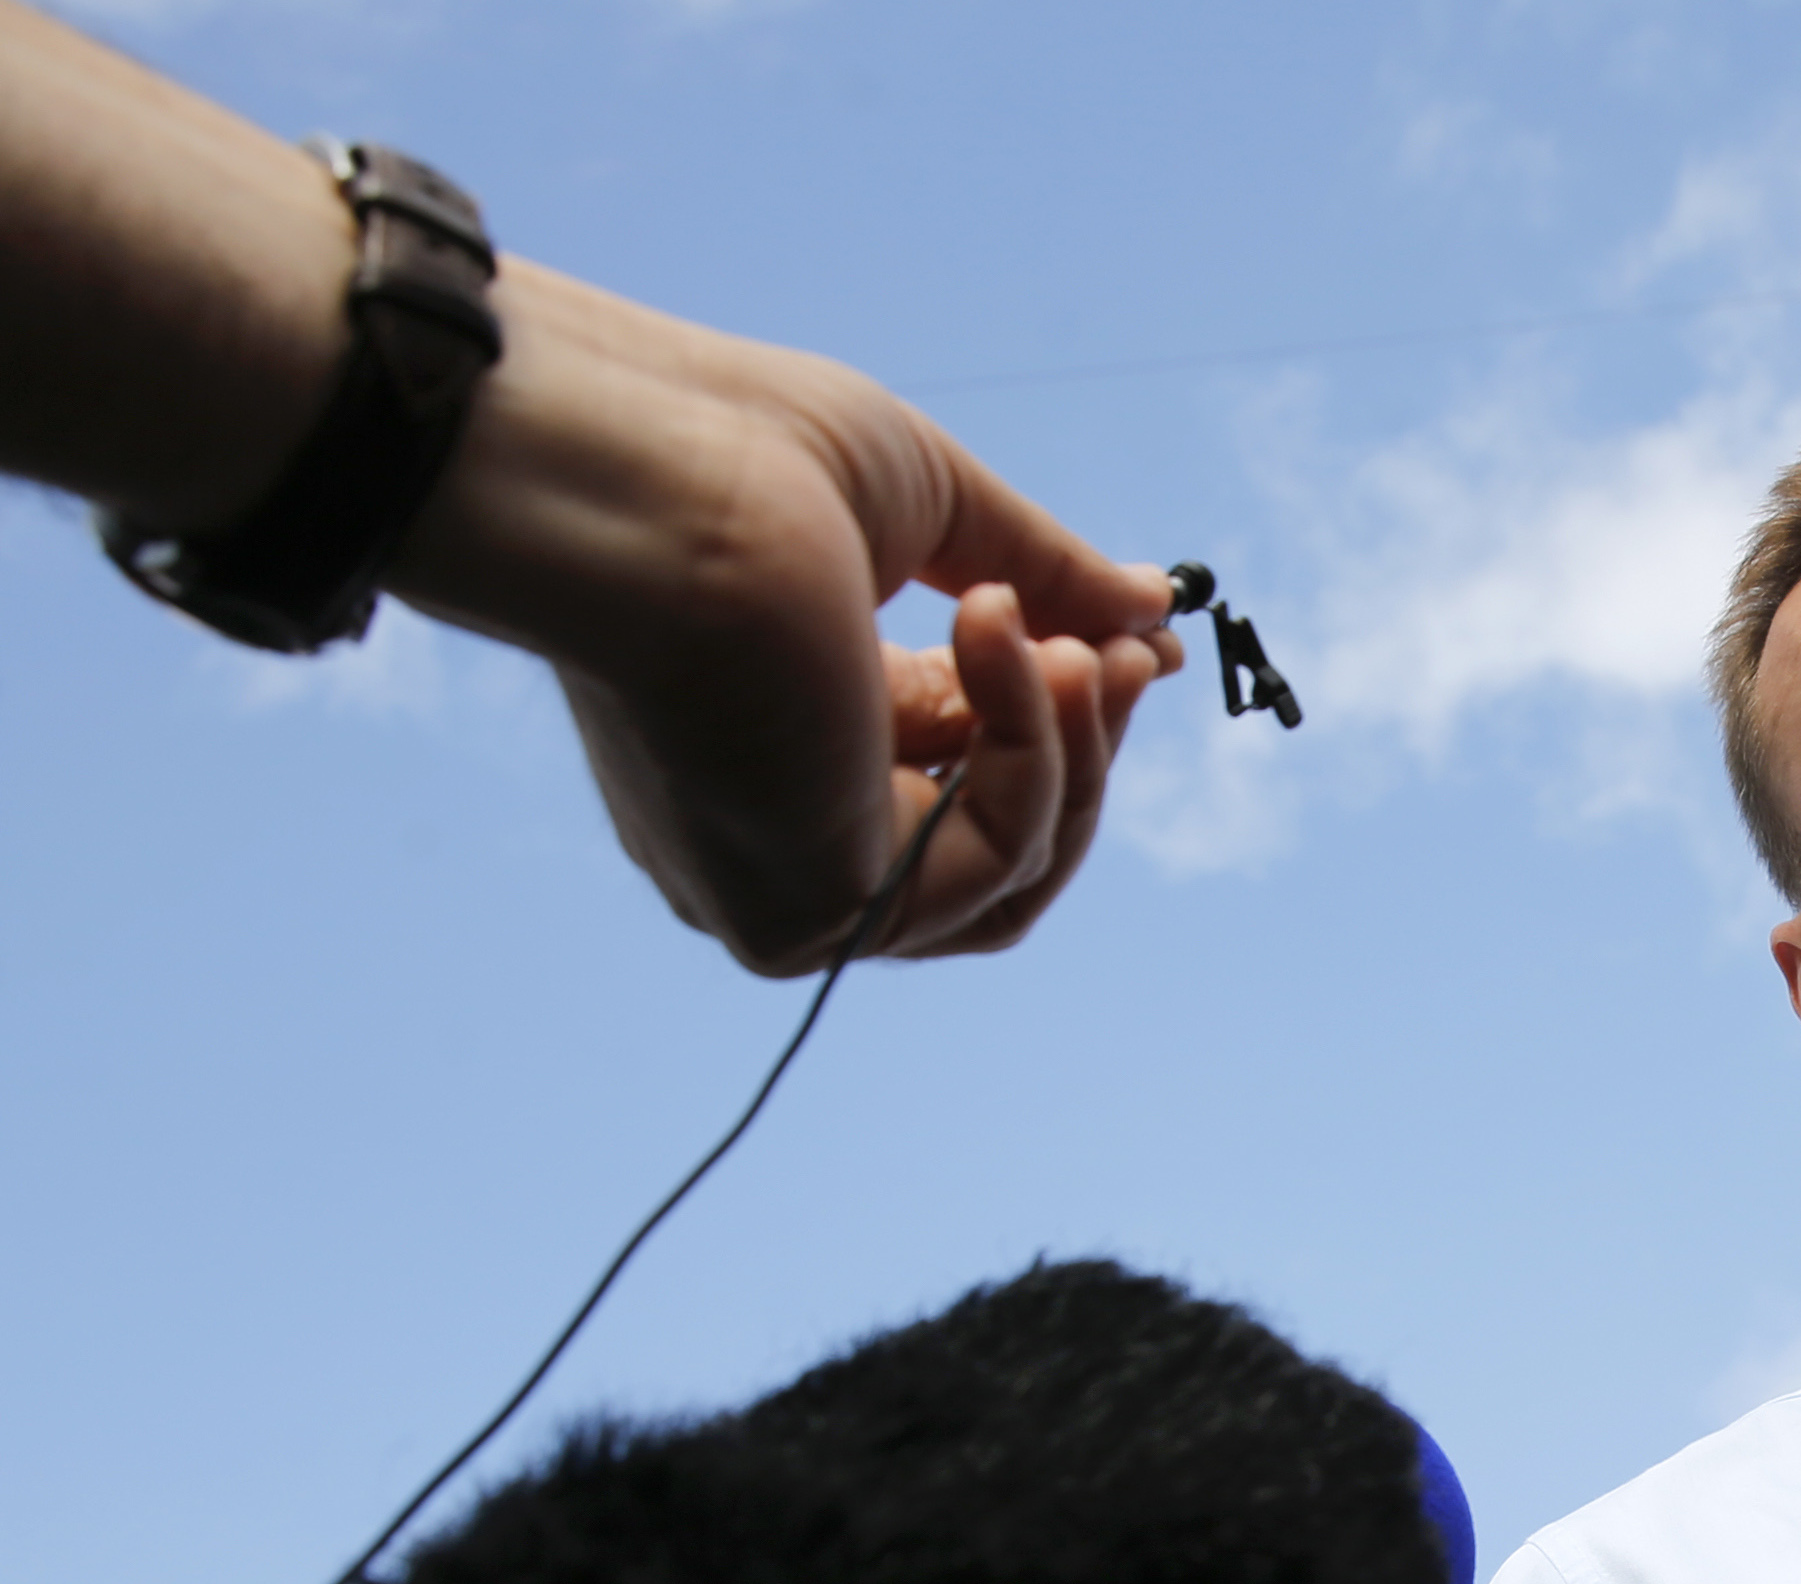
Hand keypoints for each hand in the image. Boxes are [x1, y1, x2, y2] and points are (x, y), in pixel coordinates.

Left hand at [386, 263, 1190, 974]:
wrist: (641, 470)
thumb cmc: (735, 453)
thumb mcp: (930, 513)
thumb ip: (1043, 578)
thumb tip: (1159, 615)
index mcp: (772, 745)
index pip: (951, 777)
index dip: (1054, 715)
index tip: (1130, 641)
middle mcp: (769, 842)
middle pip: (995, 852)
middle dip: (1082, 748)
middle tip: (1123, 650)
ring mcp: (787, 890)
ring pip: (1009, 877)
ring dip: (1071, 752)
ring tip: (1067, 642)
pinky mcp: (814, 911)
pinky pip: (995, 863)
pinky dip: (1032, 749)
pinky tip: (1000, 635)